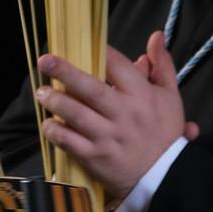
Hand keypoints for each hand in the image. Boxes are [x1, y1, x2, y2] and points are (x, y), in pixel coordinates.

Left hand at [37, 33, 191, 206]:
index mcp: (142, 95)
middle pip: (90, 88)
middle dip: (65, 72)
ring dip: (55, 101)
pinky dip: (55, 131)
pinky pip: (68, 141)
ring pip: (75, 114)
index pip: (116, 66)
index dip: (97, 53)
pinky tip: (48, 123)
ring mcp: (107, 136)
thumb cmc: (165, 132)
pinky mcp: (94, 156)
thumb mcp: (170, 96)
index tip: (79, 46)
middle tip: (45, 61)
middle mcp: (123, 113)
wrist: (164, 175)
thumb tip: (156, 36)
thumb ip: (162, 65)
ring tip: (42, 92)